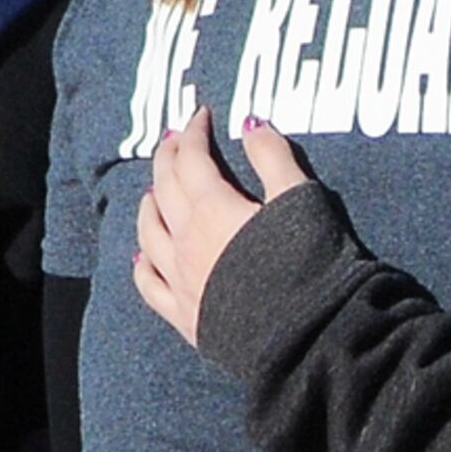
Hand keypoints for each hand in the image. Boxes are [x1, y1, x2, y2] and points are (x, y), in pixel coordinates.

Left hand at [132, 110, 309, 350]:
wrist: (308, 336)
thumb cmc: (310, 264)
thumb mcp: (300, 199)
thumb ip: (273, 158)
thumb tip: (252, 123)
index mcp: (213, 208)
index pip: (191, 158)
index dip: (194, 132)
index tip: (201, 116)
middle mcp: (186, 241)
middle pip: (165, 188)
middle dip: (168, 158)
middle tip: (175, 139)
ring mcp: (181, 280)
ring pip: (149, 233)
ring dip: (149, 204)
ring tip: (154, 189)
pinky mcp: (185, 315)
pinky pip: (150, 286)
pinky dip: (141, 265)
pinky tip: (139, 257)